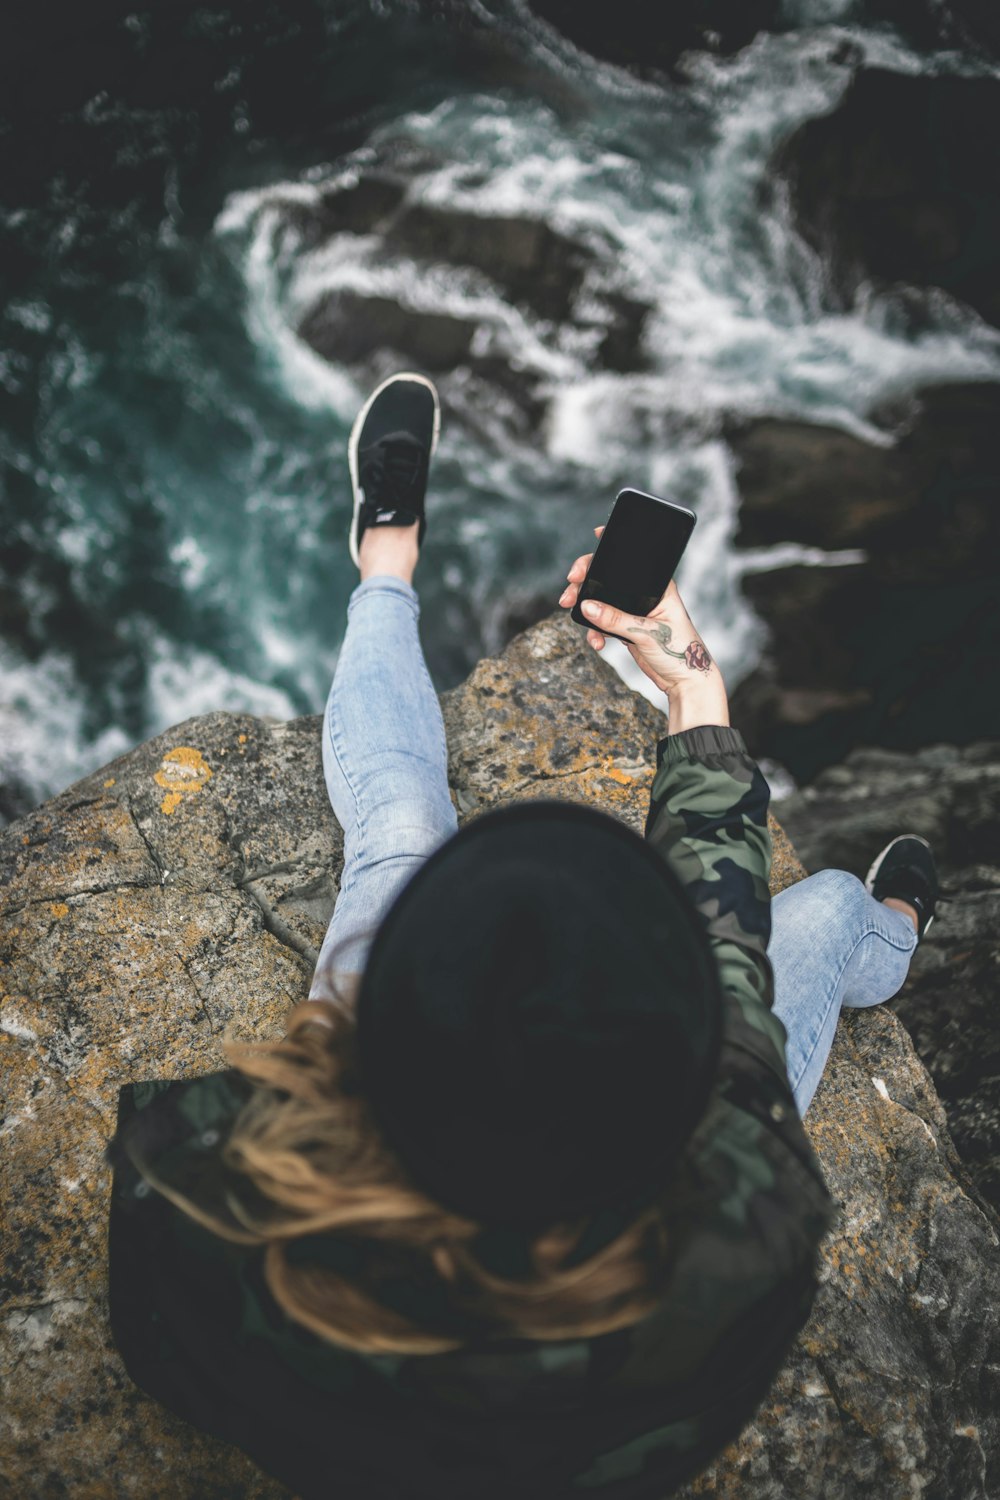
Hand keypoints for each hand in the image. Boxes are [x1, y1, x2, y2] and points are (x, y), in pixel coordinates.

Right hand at [558, 527, 726, 704]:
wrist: (684, 681)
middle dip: (585, 582)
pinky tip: (596, 642)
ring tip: (571, 611)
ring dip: (585, 607)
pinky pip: (603, 623)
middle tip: (570, 589)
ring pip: (601, 601)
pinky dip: (595, 631)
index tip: (596, 537)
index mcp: (658, 586)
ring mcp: (634, 611)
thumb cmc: (679, 651)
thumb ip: (616, 619)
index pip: (632, 559)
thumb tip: (587, 607)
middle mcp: (644, 594)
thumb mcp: (647, 633)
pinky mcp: (626, 629)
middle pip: (608, 579)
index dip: (612, 547)